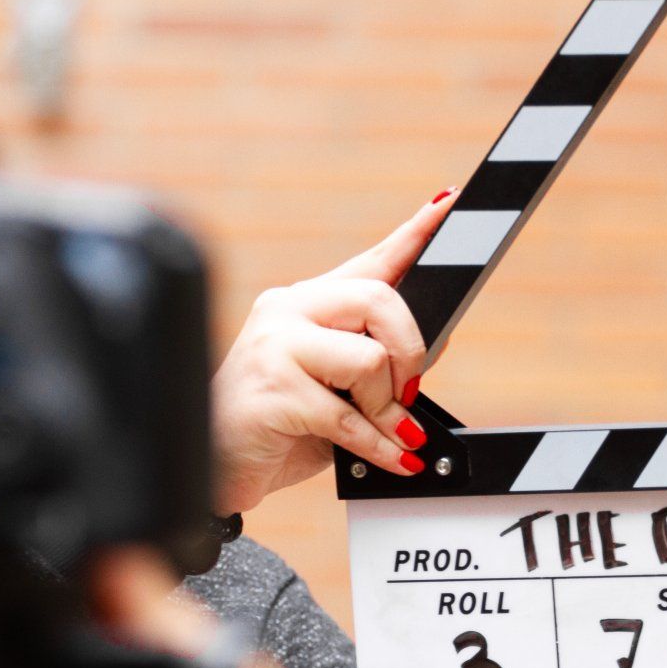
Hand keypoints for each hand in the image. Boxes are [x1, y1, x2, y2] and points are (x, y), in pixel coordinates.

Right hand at [210, 191, 456, 512]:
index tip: (449, 203)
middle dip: (409, 351)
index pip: (370, 260)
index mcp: (306, 302)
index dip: (414, 233)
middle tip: (408, 392)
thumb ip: (376, 359)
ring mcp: (275, 346)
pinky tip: (392, 457)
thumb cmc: (278, 425)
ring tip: (384, 432)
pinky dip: (379, 444)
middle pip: (378, 299)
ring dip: (388, 407)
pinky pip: (349, 416)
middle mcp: (287, 310)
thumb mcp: (336, 388)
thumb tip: (435, 342)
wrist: (217, 464)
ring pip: (369, 359)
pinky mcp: (273, 391)